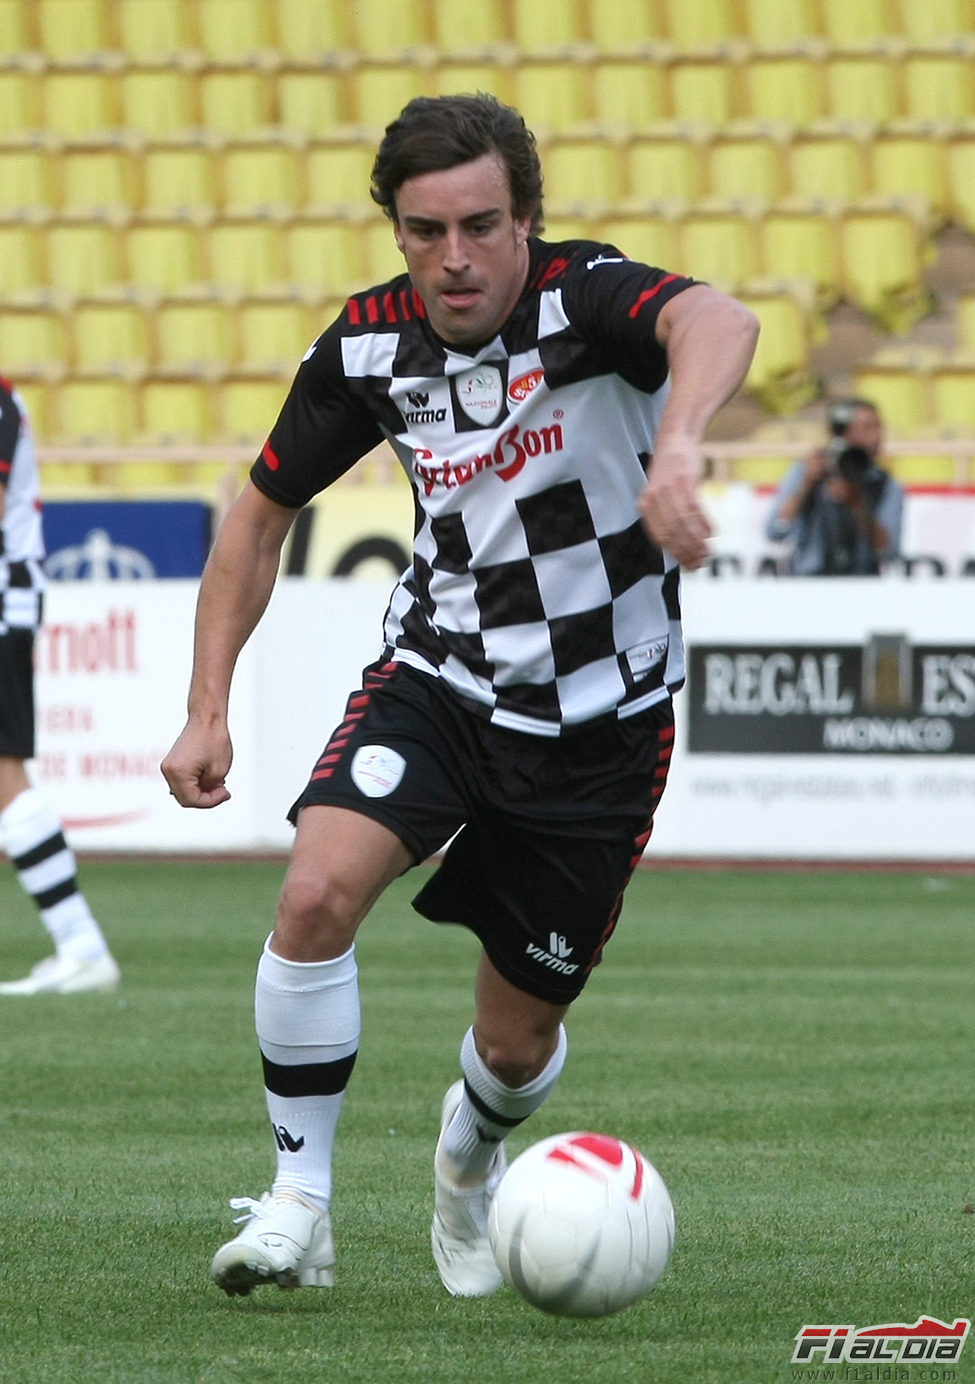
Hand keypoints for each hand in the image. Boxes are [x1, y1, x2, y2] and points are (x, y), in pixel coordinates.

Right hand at [161, 718, 232, 808]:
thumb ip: (210, 789)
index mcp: (178, 773)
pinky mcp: (172, 762)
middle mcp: (168, 771)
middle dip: (205, 798)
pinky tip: (209, 777)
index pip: (192, 800)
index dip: (211, 801)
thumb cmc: (214, 740)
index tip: (225, 793)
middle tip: (222, 791)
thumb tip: (204, 798)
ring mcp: (168, 766)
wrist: (207, 718)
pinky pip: (183, 782)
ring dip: (200, 791)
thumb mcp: (218, 771)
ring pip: (184, 791)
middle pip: (185, 799)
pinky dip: (195, 784)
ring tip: (218, 783)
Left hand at [638, 437, 712, 568]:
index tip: (690, 566)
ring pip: (683, 522)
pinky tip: (711, 533)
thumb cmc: (670, 474)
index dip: (676, 554)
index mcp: (645, 506)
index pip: (660, 537)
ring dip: (697, 540)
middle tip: (702, 562)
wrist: (675, 442)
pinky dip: (704, 523)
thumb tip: (680, 549)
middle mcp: (653, 498)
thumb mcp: (660, 496)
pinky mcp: (684, 480)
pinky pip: (694, 507)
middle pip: (672, 532)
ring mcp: (668, 488)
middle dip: (688, 551)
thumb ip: (666, 519)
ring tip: (708, 551)